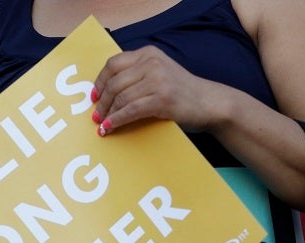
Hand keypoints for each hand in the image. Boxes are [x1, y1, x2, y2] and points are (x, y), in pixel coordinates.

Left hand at [92, 45, 222, 134]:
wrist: (210, 103)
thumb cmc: (180, 92)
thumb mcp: (158, 74)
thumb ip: (136, 75)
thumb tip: (104, 92)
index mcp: (148, 54)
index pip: (113, 64)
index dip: (100, 82)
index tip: (94, 97)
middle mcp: (152, 63)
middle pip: (114, 83)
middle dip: (101, 103)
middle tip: (95, 116)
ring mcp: (158, 80)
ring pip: (121, 98)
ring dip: (107, 114)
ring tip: (102, 125)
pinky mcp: (162, 98)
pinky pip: (130, 110)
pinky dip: (117, 120)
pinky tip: (109, 128)